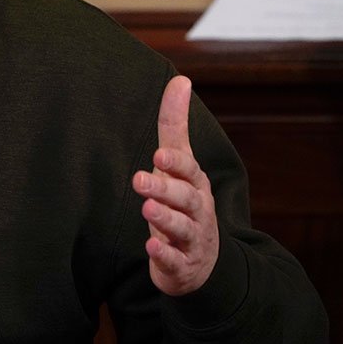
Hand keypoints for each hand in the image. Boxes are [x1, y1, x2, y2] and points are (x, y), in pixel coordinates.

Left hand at [132, 75, 219, 296]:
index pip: (188, 170)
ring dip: (164, 218)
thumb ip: (175, 126)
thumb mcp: (179, 165)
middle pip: (186, 198)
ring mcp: (192, 238)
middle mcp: (198, 210)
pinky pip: (175, 260)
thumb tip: (180, 79)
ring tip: (146, 208)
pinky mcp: (182, 264)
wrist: (203, 262)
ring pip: (181, 227)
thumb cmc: (184, 203)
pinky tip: (151, 247)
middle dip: (165, 189)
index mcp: (194, 184)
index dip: (176, 163)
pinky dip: (164, 255)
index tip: (159, 154)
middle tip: (140, 178)